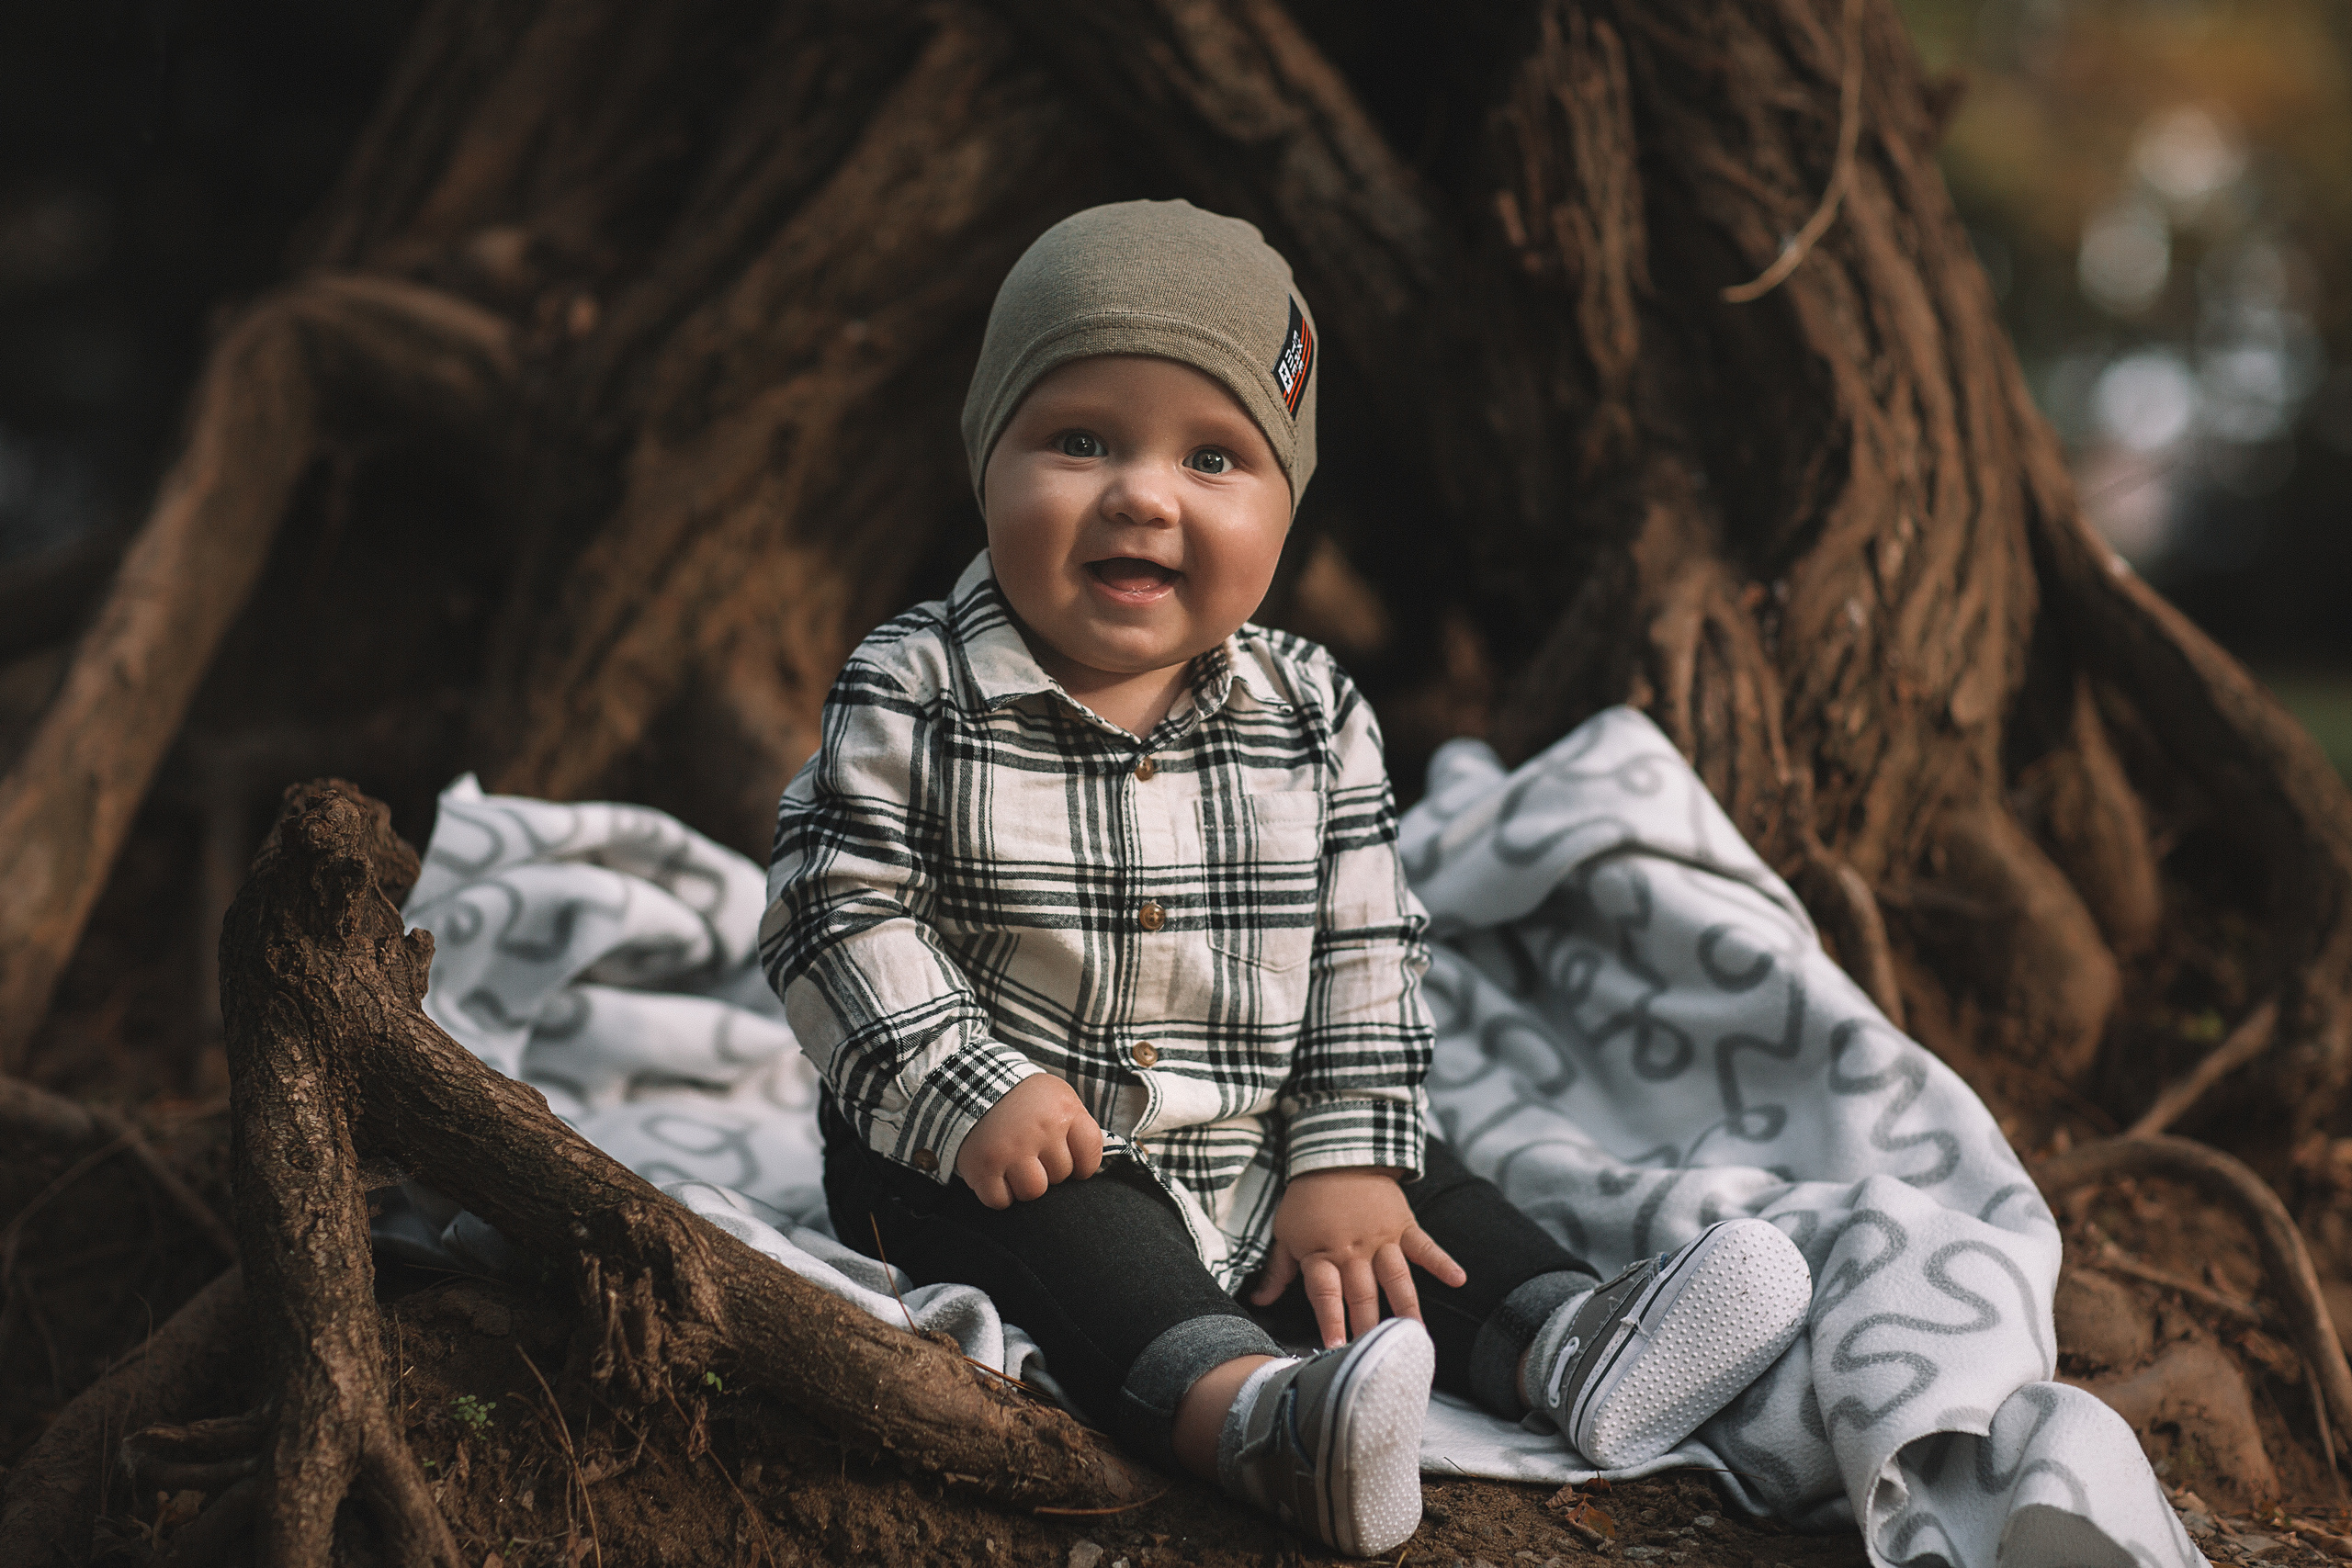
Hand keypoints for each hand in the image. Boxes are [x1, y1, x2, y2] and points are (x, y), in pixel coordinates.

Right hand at [954, 1073, 1104, 1208]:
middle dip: (1048, 1169)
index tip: (1068, 1159)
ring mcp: (1010, 1150)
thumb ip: (1077, 1128)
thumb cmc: (1024, 1099)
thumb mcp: (1058, 1098)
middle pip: (1060, 1176)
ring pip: (1033, 1192)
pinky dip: (998, 1193)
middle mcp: (1040, 1131)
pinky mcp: (982, 1167)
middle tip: (1032, 1152)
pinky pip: (1000, 1201)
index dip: (1081, 1165)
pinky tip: (996, 1173)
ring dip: (1024, 1184)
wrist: (973, 1084)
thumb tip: (1088, 1169)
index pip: (1089, 1158)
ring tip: (1015, 1165)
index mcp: (1064, 1112)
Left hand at [1248, 1167, 1465, 1346]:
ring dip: (1405, 1307)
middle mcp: (1353, 1250)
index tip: (1334, 1348)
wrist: (1338, 1154)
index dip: (1329, 1320)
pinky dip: (1442, 1262)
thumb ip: (1277, 1271)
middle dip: (1368, 1326)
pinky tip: (1459, 1280)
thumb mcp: (1285, 1232)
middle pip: (1362, 1293)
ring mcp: (1381, 1238)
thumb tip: (1259, 1302)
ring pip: (1395, 1278)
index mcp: (1321, 1253)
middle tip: (1376, 1355)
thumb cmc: (1307, 1199)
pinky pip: (1425, 1246)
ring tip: (1415, 1335)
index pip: (1325, 1293)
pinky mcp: (1403, 1226)